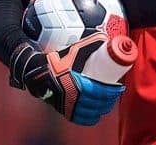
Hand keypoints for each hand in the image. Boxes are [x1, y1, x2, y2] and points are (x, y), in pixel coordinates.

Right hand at [9, 33, 124, 125]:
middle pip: (96, 103)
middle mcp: (71, 97)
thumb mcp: (75, 49)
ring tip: (108, 102)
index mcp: (76, 83)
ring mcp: (66, 104)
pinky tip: (95, 115)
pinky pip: (78, 118)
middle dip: (109, 100)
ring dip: (101, 109)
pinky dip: (89, 118)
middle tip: (116, 93)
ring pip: (89, 112)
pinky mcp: (62, 109)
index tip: (119, 87)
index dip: (112, 91)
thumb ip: (90, 42)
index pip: (99, 91)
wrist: (37, 69)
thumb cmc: (57, 58)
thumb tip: (106, 38)